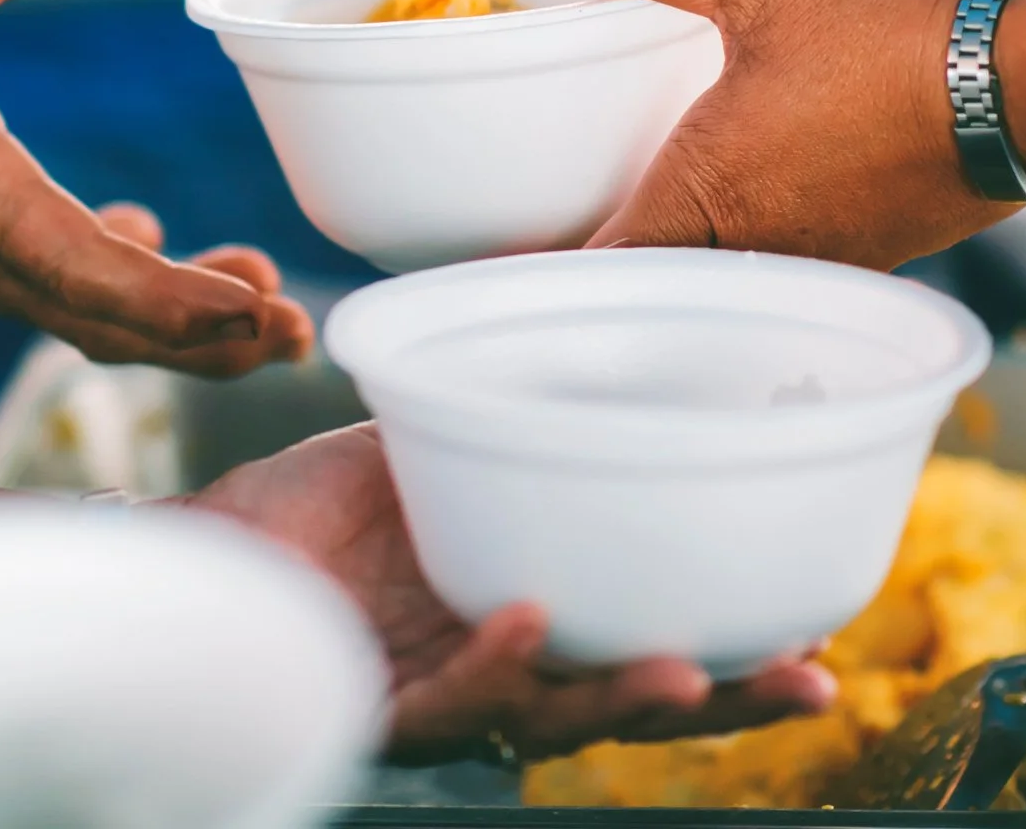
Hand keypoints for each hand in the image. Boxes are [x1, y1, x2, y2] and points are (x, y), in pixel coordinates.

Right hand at [0, 0, 312, 376]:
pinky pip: (43, 298)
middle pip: (113, 329)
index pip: (105, 282)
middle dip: (213, 339)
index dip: (192, 305)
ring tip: (251, 301)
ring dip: (168, 322)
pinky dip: (108, 291)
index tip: (267, 310)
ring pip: (81, 321)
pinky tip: (140, 241)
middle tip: (296, 331)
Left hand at [188, 425, 835, 764]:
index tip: (820, 631)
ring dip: (619, 695)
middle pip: (627, 700)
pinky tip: (524, 621)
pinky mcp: (366, 699)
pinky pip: (439, 698)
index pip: (652, 645)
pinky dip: (489, 662)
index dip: (735, 652)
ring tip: (683, 671)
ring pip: (549, 720)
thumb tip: (602, 305)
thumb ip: (514, 409)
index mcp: (536, 616)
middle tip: (806, 676)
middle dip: (720, 699)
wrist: (204, 542)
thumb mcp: (440, 445)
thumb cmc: (324, 503)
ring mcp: (439, 693)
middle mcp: (501, 671)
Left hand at [514, 0, 1015, 268]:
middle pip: (649, 288)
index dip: (531, 277)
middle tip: (540, 244)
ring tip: (630, 225)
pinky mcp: (873, 250)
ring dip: (675, 263)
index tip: (490, 269)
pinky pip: (784, 264)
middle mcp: (755, 252)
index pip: (592, 271)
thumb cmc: (894, 27)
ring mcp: (819, 261)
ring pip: (720, 281)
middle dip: (597, 273)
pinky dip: (745, 246)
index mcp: (704, 199)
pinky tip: (742, 202)